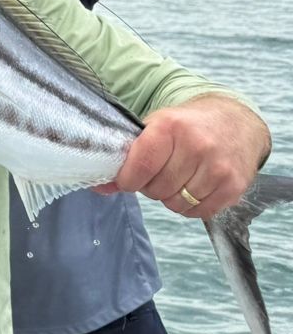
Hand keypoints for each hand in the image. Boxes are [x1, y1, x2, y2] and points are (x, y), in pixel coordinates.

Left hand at [101, 95, 270, 218]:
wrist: (235, 121)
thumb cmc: (186, 126)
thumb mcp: (154, 129)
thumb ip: (127, 158)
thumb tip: (99, 188)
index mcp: (171, 126)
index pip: (141, 167)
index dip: (128, 180)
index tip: (128, 179)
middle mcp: (197, 146)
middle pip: (158, 189)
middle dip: (151, 187)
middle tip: (158, 174)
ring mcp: (219, 167)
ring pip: (177, 204)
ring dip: (171, 197)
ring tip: (177, 178)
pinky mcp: (234, 186)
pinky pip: (199, 212)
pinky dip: (191, 206)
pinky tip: (194, 187)